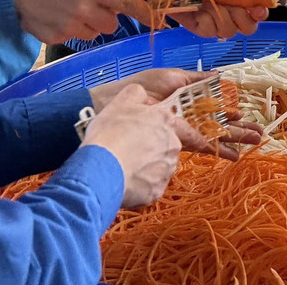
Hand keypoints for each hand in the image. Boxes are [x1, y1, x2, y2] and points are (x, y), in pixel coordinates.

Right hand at [12, 0, 140, 43]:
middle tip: (94, 4)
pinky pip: (76, 38)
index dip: (143, 12)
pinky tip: (60, 16)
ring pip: (95, 33)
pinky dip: (73, 30)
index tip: (157, 18)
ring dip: (90, 24)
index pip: (125, 4)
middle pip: (112, 24)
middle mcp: (83, 9)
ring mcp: (69, 26)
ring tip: (74, 9)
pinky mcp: (57, 38)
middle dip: (108, 16)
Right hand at [79, 83, 183, 206]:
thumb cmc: (109, 134)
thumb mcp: (120, 103)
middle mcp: (172, 145)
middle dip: (153, 150)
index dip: (178, 133)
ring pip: (160, 168)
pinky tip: (124, 179)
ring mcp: (166, 169)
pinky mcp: (157, 190)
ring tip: (124, 166)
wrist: (100, 167)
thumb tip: (143, 95)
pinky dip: (141, 185)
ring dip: (147, 168)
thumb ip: (135, 95)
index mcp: (166, 122)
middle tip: (131, 151)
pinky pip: (151, 186)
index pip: (186, 128)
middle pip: (168, 148)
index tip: (181, 139)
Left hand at [88, 69, 263, 160]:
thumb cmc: (144, 86)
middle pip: (220, 123)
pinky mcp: (179, 140)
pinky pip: (204, 144)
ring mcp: (185, 129)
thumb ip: (197, 79)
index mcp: (188, 99)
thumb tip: (221, 75)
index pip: (215, 106)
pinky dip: (220, 149)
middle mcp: (189, 116)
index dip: (231, 112)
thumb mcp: (173, 76)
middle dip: (240, 128)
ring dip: (236, 138)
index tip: (245, 115)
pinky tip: (234, 155)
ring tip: (255, 142)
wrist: (119, 104)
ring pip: (216, 134)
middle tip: (260, 134)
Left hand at [129, 0, 271, 39]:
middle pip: (246, 27)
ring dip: (225, 19)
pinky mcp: (193, 25)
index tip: (259, 9)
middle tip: (239, 9)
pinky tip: (201, 9)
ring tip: (213, 3)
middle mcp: (225, 8)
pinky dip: (208, 22)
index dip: (261, 12)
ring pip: (229, 31)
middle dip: (246, 20)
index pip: (255, 10)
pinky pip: (208, 32)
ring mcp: (210, 18)